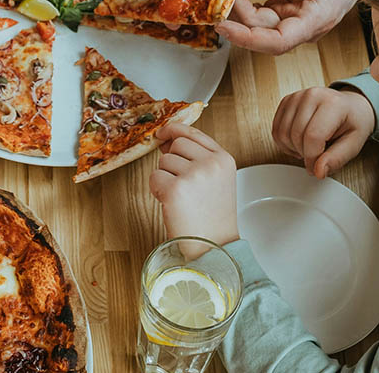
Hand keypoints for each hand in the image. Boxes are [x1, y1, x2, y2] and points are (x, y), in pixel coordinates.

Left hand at [149, 123, 238, 245]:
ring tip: (182, 198)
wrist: (213, 248)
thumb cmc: (211, 217)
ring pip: (164, 160)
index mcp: (224, 159)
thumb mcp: (216, 180)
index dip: (175, 130)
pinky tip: (172, 204)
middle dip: (172, 160)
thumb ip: (196, 156)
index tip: (163, 133)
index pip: (194, 132)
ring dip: (165, 177)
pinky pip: (154, 177)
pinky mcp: (175, 188)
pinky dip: (157, 190)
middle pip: (177, 144)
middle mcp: (211, 163)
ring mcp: (194, 175)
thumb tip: (166, 140)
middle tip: (182, 184)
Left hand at [216, 0, 378, 53]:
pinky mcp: (294, 10)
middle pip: (264, 34)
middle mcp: (307, 26)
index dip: (246, 38)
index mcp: (315, 19)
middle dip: (238, 18)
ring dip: (242, 9)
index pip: (276, 42)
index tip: (222, 26)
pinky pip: (267, 12)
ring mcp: (300, 20)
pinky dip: (251, 2)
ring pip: (263, 24)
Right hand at [272, 87, 374, 177]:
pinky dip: (284, 142)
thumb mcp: (354, 144)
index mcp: (332, 104)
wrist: (350, 106)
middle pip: (296, 135)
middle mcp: (311, 96)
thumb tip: (318, 171)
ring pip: (282, 133)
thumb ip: (336, 159)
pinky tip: (298, 143)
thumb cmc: (353, 122)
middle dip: (304, 154)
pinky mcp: (286, 101)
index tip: (317, 169)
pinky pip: (276, 128)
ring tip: (308, 148)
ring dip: (293, 148)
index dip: (312, 158)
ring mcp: (296, 97)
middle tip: (316, 158)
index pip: (313, 136)